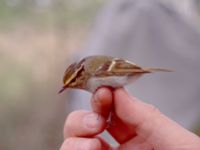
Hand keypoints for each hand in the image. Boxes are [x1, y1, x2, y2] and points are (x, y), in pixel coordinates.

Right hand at [60, 87, 199, 149]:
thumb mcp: (174, 139)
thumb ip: (146, 115)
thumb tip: (119, 92)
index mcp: (139, 134)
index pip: (112, 109)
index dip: (103, 98)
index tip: (103, 92)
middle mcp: (121, 147)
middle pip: (87, 124)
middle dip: (84, 118)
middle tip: (95, 121)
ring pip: (74, 142)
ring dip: (76, 138)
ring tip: (93, 143)